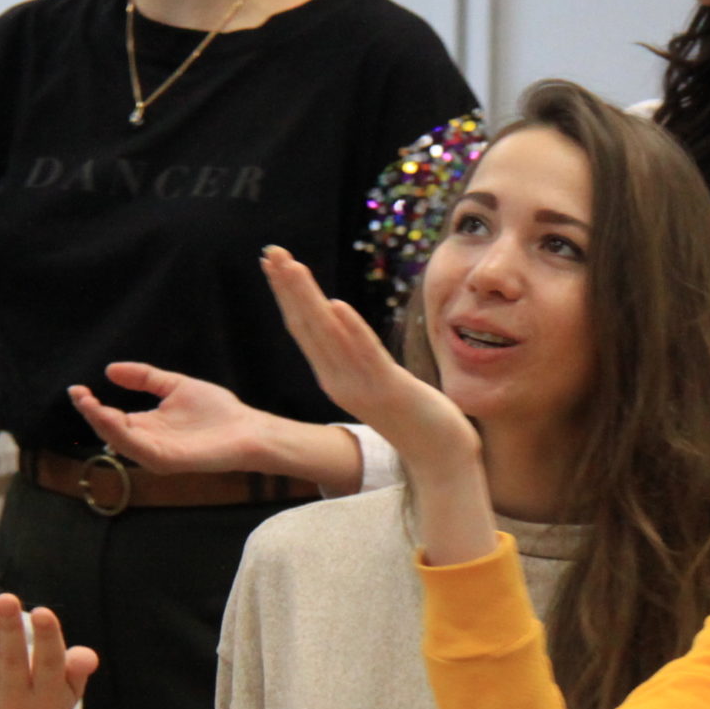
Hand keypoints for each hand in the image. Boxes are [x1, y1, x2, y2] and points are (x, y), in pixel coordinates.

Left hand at [0, 594, 97, 708]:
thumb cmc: (37, 697)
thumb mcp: (64, 691)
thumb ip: (77, 671)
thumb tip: (87, 655)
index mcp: (46, 701)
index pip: (49, 666)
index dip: (46, 639)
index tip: (42, 611)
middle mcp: (13, 706)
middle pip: (11, 662)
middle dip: (8, 629)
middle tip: (7, 599)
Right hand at [69, 362, 363, 488]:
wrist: (248, 429)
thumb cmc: (217, 411)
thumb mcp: (175, 385)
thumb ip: (145, 377)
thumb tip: (110, 369)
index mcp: (147, 426)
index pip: (111, 418)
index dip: (92, 405)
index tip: (77, 388)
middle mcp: (147, 442)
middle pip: (110, 431)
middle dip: (91, 413)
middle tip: (78, 394)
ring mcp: (156, 454)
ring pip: (119, 442)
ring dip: (101, 423)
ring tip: (88, 404)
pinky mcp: (168, 461)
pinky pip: (139, 450)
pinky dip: (122, 436)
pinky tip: (112, 418)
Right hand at [261, 246, 474, 470]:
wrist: (438, 458)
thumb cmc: (413, 417)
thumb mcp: (376, 381)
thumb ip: (358, 356)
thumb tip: (343, 323)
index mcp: (334, 375)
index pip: (304, 327)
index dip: (287, 293)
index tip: (272, 261)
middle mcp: (339, 380)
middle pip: (306, 326)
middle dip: (288, 286)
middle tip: (271, 251)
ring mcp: (361, 386)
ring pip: (328, 334)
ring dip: (309, 298)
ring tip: (292, 265)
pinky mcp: (389, 389)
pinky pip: (366, 355)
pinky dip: (351, 330)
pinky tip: (338, 305)